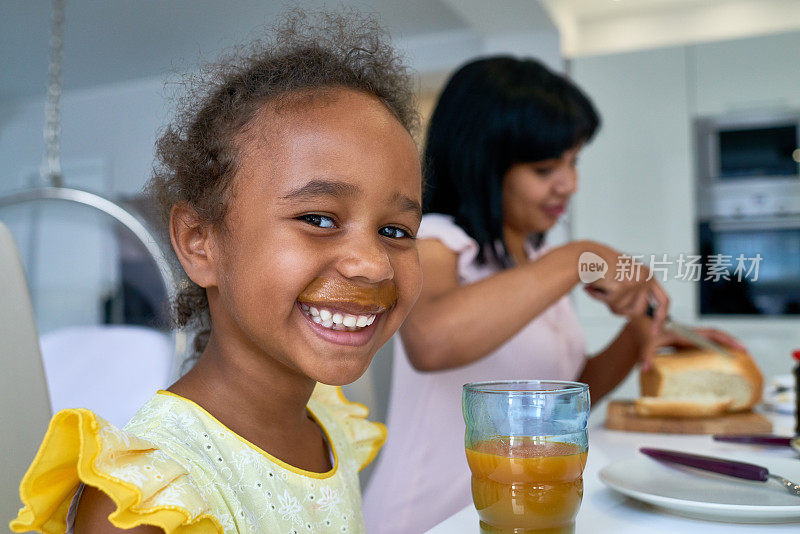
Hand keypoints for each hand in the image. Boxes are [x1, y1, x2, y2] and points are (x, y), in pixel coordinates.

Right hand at [581, 243, 669, 334]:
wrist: (587, 254)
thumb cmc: (601, 264)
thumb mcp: (623, 276)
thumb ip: (632, 292)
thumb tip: (632, 313)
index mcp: (647, 275)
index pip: (663, 300)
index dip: (660, 318)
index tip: (654, 331)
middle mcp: (645, 278)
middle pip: (638, 311)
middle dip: (621, 309)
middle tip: (607, 299)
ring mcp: (635, 282)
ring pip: (623, 310)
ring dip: (608, 303)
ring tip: (599, 288)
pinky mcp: (624, 287)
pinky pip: (610, 304)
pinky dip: (598, 298)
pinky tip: (593, 287)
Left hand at [631, 317, 746, 370]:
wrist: (644, 330)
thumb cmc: (647, 338)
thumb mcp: (646, 346)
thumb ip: (646, 356)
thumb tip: (645, 369)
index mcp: (686, 333)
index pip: (710, 334)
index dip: (724, 339)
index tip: (737, 347)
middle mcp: (692, 333)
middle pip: (717, 334)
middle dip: (732, 341)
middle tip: (745, 352)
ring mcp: (692, 337)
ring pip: (715, 338)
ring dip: (728, 344)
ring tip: (741, 356)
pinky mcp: (691, 342)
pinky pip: (708, 342)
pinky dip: (719, 347)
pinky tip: (726, 358)